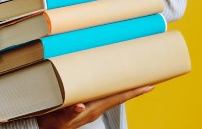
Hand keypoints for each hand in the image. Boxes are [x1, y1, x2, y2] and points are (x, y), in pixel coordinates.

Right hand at [36, 85, 153, 128]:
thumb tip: (80, 105)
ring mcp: (93, 108)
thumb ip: (70, 112)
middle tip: (149, 79)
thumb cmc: (52, 123)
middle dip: (134, 89)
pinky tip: (112, 85)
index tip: (149, 86)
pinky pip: (104, 97)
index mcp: (93, 109)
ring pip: (113, 96)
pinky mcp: (87, 107)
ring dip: (124, 89)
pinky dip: (112, 90)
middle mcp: (96, 108)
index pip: (118, 98)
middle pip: (120, 97)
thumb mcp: (60, 117)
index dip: (134, 92)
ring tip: (134, 80)